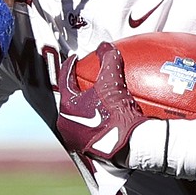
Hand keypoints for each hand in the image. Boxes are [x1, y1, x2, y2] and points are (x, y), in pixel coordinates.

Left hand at [55, 42, 147, 163]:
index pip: (64, 80)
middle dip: (77, 86)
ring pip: (78, 113)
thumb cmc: (118, 116)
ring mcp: (76, 138)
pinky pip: (88, 126)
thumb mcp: (113, 83)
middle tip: (84, 77)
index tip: (75, 59)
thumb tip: (106, 46)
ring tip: (95, 95)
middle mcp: (66, 124)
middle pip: (70, 98)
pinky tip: (106, 113)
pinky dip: (95, 116)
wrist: (131, 147)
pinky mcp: (88, 148)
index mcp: (67, 107)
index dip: (70, 66)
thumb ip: (108, 60)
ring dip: (86, 103)